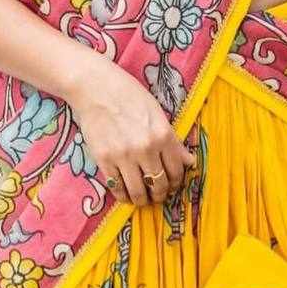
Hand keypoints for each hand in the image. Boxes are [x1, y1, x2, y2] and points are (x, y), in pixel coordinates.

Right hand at [65, 53, 193, 205]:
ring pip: (138, 191)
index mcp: (163, 135)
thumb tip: (191, 162)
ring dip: (142, 200)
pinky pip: (116, 187)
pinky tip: (125, 194)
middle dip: (160, 194)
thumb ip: (174, 141)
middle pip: (158, 185)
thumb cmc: (129, 96)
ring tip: (142, 198)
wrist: (96, 88)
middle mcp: (146, 148)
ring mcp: (123, 156)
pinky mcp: (104, 160)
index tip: (172, 185)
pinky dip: (122, 195)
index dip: (176, 183)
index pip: (176, 171)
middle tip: (157, 195)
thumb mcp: (157, 113)